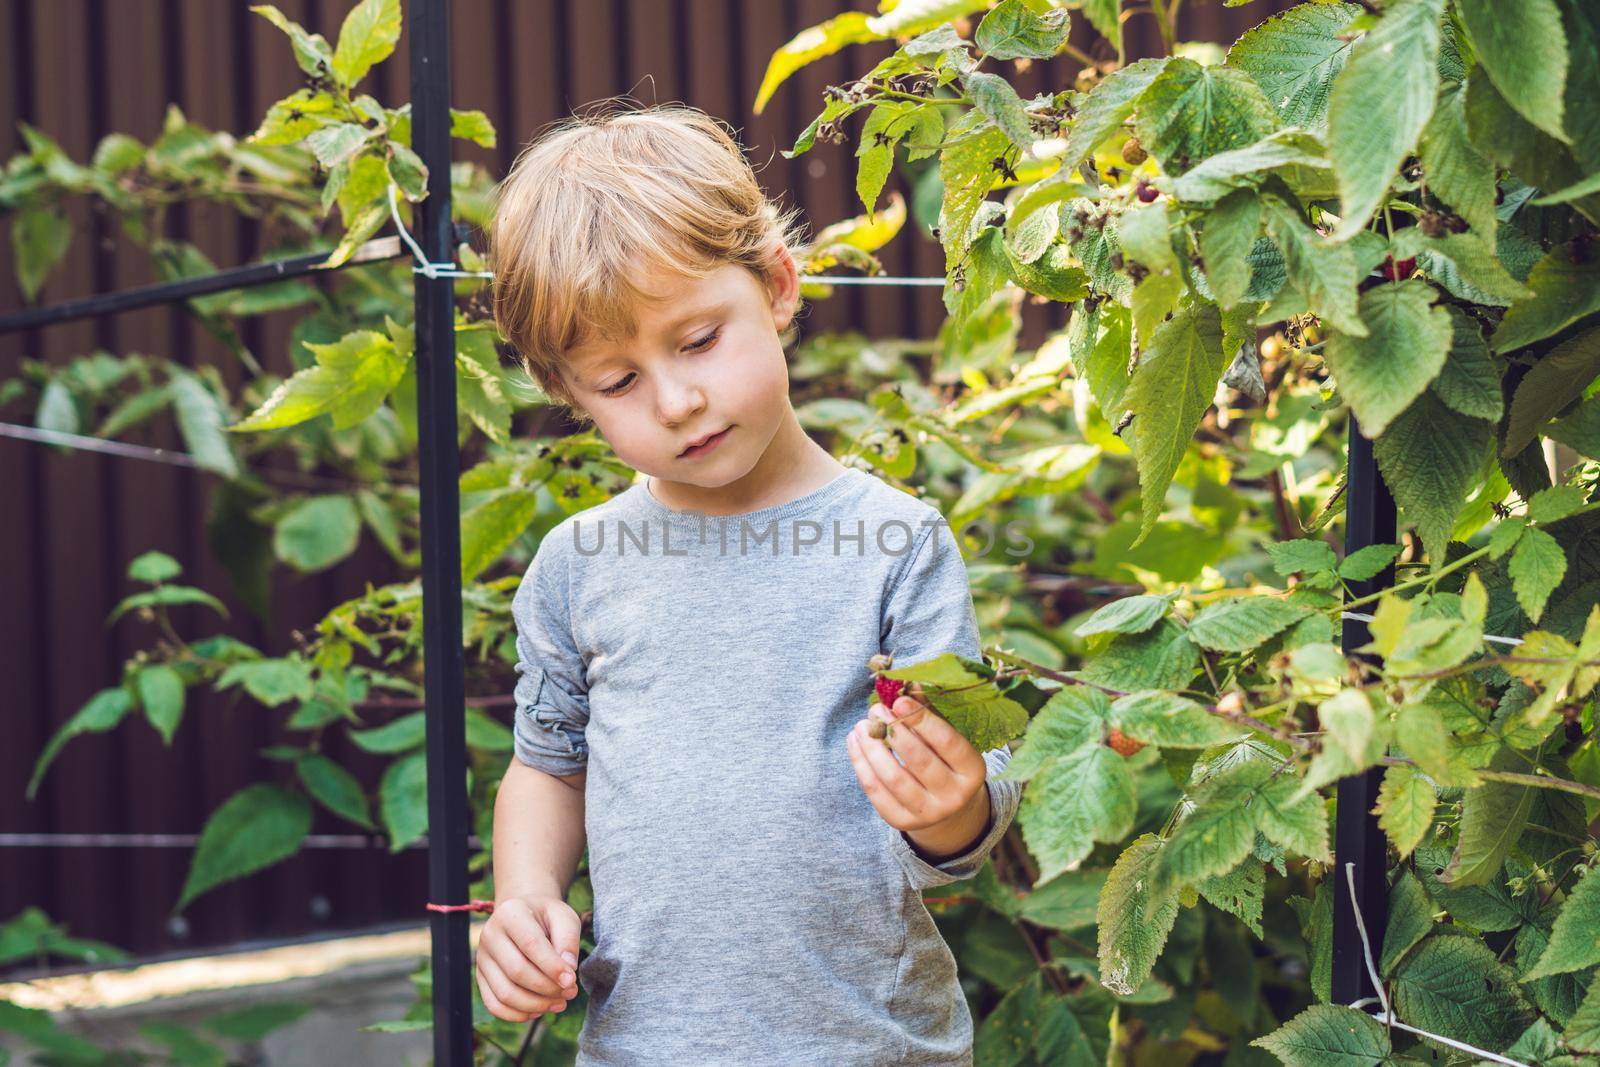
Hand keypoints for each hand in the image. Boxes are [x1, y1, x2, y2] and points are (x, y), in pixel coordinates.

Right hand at [474, 895, 582, 1021]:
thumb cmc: (547, 917)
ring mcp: (482, 958)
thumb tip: (569, 970)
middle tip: (571, 992)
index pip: (530, 944)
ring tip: (560, 1003)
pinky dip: (518, 1014)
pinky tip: (539, 1010)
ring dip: (536, 1004)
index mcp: (510, 913)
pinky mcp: (481, 977)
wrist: (525, 915)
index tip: (572, 980)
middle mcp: (490, 935)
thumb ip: (568, 940)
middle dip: (547, 988)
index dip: (552, 967)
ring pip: (505, 993)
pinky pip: (494, 1005)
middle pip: (517, 971)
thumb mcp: (564, 917)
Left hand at [846, 691, 989, 859]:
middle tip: (875, 711)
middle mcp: (955, 796)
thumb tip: (910, 682)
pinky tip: (855, 743)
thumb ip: (929, 712)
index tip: (899, 702)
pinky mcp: (903, 822)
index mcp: (973, 771)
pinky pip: (876, 792)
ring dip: (872, 748)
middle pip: (919, 761)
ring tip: (861, 726)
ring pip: (894, 778)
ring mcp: (929, 813)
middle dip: (893, 732)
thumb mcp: (946, 738)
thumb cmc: (945, 760)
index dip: (922, 721)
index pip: (948, 743)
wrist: (945, 807)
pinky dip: (861, 764)